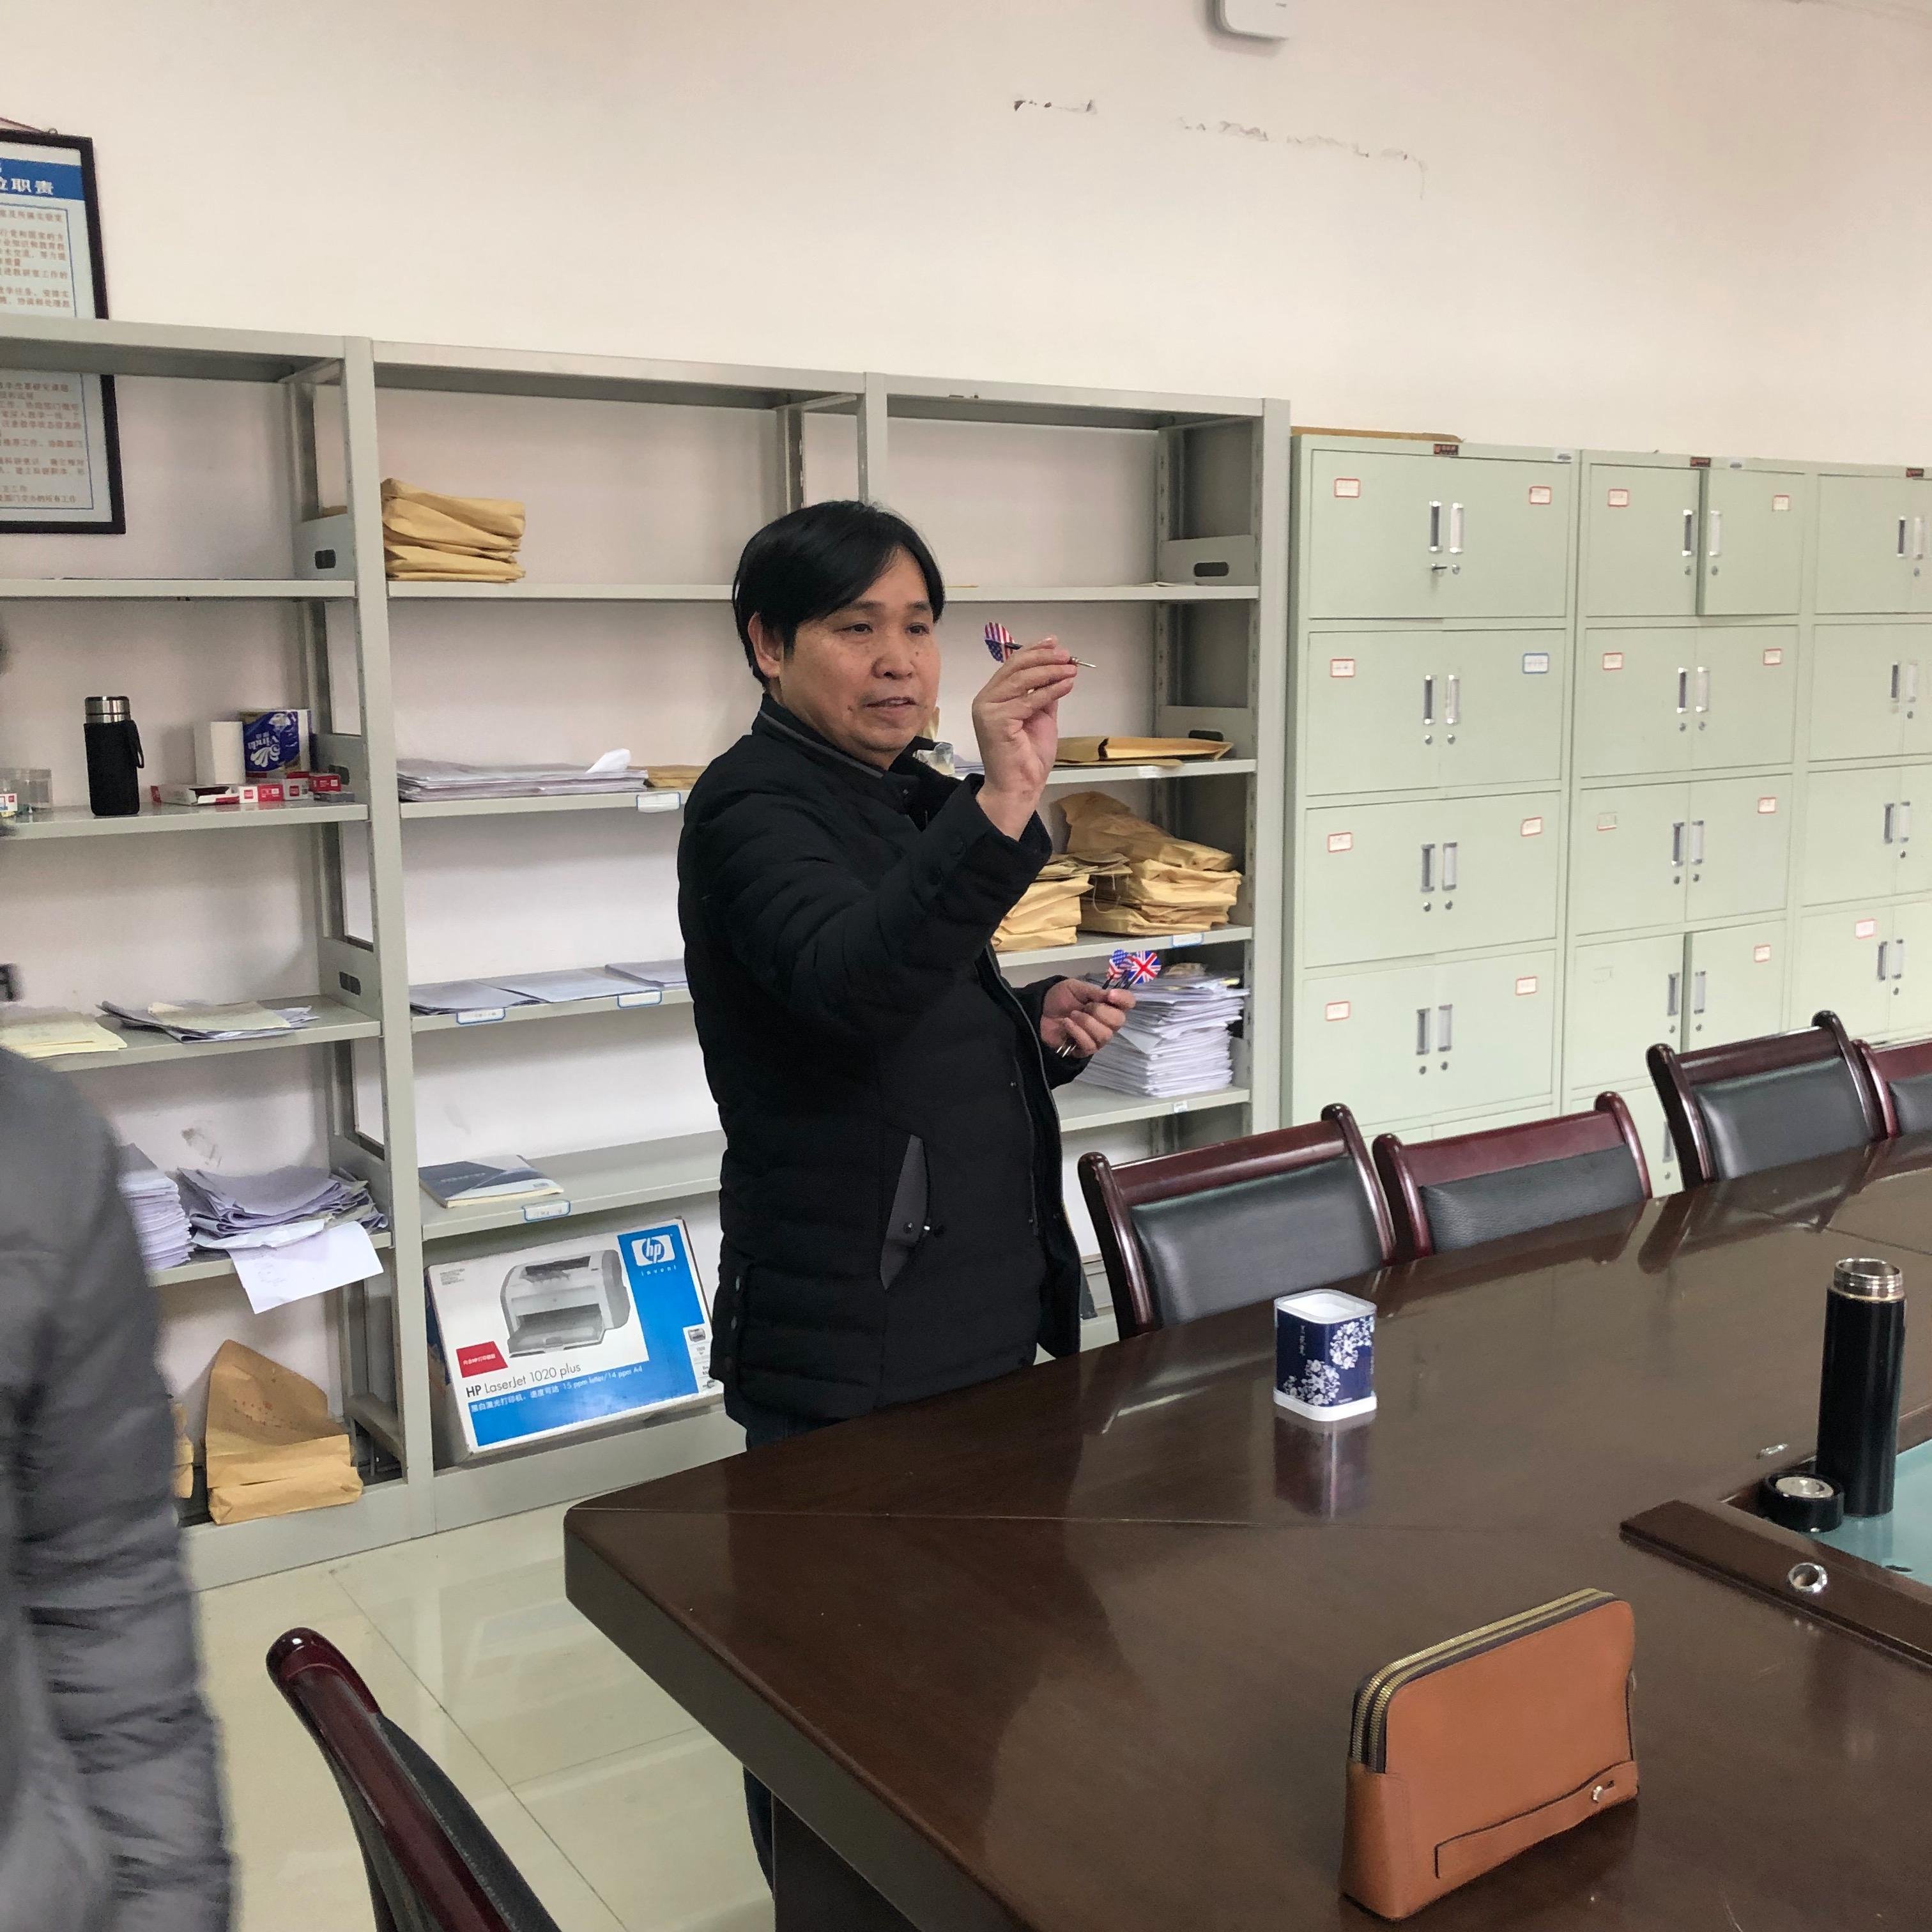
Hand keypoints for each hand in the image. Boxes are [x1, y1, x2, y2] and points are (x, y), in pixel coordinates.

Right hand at [972, 640, 1076, 838]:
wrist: (1019, 786)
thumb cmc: (1027, 757)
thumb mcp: (1040, 717)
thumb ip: (1043, 695)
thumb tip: (1057, 672)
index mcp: (992, 696)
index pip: (1012, 665)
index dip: (1034, 650)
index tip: (1054, 642)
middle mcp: (985, 699)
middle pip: (1015, 667)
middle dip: (1044, 657)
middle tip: (1066, 654)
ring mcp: (988, 709)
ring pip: (1022, 680)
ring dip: (1049, 670)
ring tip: (1070, 668)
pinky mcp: (996, 720)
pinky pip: (1029, 699)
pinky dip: (1050, 690)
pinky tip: (1067, 685)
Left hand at [1040, 979, 1133, 1057]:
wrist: (1040, 1011)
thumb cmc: (1060, 998)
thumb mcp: (1076, 987)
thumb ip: (1094, 992)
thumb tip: (1111, 995)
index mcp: (1108, 1004)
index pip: (1128, 1003)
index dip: (1123, 999)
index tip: (1110, 995)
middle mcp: (1108, 1022)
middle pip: (1118, 1021)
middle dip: (1099, 1011)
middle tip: (1084, 1006)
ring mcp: (1098, 1038)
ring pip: (1105, 1034)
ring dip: (1086, 1022)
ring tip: (1072, 1015)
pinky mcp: (1085, 1050)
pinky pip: (1090, 1045)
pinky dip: (1077, 1032)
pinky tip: (1067, 1024)